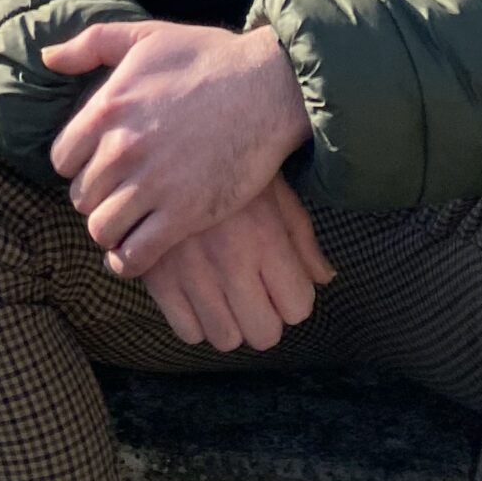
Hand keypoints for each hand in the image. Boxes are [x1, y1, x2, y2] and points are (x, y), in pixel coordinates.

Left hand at [43, 18, 309, 275]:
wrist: (267, 87)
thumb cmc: (206, 58)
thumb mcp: (144, 36)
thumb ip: (90, 44)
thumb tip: (47, 56)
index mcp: (107, 107)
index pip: (62, 160)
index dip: (78, 165)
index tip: (96, 165)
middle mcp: (123, 149)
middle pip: (81, 197)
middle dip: (96, 197)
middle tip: (116, 193)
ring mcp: (153, 184)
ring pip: (101, 229)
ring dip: (110, 229)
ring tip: (126, 221)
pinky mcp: (184, 214)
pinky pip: (135, 255)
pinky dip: (128, 260)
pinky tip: (135, 251)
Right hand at [140, 176, 334, 352]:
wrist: (161, 141)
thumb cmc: (228, 163)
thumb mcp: (273, 188)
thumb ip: (301, 236)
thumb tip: (324, 278)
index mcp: (264, 235)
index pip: (298, 307)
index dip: (295, 297)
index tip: (284, 281)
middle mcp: (229, 259)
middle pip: (264, 334)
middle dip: (266, 316)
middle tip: (256, 292)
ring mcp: (190, 271)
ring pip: (225, 339)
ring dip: (231, 321)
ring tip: (226, 291)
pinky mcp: (156, 276)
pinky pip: (188, 331)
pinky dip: (196, 319)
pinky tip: (198, 290)